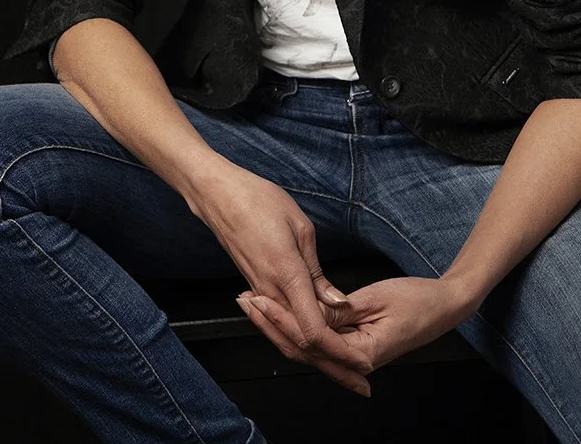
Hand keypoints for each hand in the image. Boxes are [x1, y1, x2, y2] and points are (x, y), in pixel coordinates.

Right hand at [187, 160, 371, 391]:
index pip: (314, 330)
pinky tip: (314, 343)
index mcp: (287, 275)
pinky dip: (298, 338)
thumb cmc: (259, 200)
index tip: (361, 365)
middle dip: (333, 367)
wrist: (219, 196)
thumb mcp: (301, 228)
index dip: (339, 352)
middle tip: (361, 385)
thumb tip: (337, 302)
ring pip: (288, 337)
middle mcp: (271, 292)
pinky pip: (278, 322)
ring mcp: (259, 292)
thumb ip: (317, 272)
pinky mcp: (254, 288)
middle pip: (302, 344)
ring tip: (344, 371)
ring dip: (317, 357)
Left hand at [235, 274, 479, 390]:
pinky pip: (318, 339)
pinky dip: (295, 324)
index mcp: (361, 353)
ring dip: (277, 325)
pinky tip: (278, 311)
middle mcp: (354, 360)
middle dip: (270, 324)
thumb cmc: (418, 300)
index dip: (282, 318)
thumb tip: (311, 310)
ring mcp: (352, 354)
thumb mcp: (377, 298)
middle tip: (245, 301)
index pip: (310, 339)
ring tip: (252, 303)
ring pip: (305, 346)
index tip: (260, 298)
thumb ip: (342, 310)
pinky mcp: (352, 343)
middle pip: (300, 348)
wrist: (444, 307)